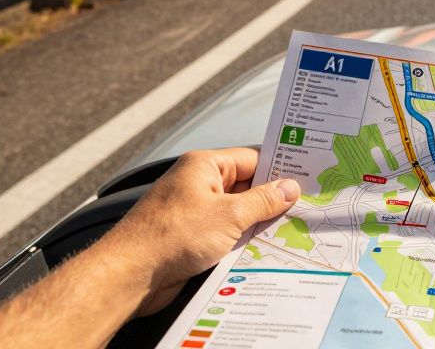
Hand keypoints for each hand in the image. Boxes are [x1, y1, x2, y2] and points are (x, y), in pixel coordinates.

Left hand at [100, 148, 299, 313]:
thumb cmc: (170, 237)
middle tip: (301, 209)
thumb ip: (263, 201)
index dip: (279, 170)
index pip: (252, 159)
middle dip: (271, 200)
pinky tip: (259, 249)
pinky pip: (224, 232)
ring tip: (285, 231)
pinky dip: (241, 240)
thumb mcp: (229, 215)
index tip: (305, 180)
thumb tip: (289, 188)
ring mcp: (193, 211)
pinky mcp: (190, 236)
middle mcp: (198, 184)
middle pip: (246, 186)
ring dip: (256, 224)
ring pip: (237, 213)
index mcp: (204, 166)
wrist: (129, 276)